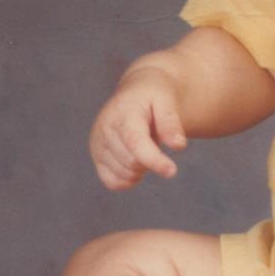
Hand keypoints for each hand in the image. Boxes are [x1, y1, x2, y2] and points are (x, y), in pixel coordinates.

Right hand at [89, 66, 186, 189]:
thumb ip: (171, 122)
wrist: (136, 92)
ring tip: (144, 142)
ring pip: (125, 175)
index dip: (153, 159)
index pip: (135, 142)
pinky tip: (137, 159)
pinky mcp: (96, 157)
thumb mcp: (167, 100)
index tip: (171, 171)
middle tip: (155, 137)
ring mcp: (97, 144)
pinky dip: (130, 178)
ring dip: (142, 167)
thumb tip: (178, 145)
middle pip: (133, 162)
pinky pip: (114, 183)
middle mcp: (104, 129)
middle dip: (151, 158)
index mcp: (122, 113)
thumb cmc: (153, 96)